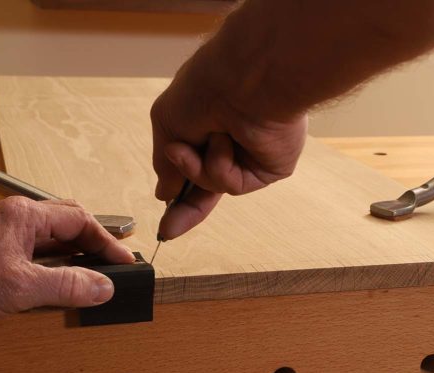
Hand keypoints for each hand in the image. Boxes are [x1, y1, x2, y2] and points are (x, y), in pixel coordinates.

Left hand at [0, 197, 134, 327]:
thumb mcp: (19, 287)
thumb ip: (66, 285)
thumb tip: (102, 287)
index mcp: (25, 216)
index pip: (81, 220)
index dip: (107, 242)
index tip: (124, 262)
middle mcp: (16, 219)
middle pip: (69, 225)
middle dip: (95, 245)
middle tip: (113, 266)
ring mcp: (4, 234)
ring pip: (53, 239)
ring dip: (76, 256)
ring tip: (94, 276)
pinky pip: (37, 252)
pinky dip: (56, 265)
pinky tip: (61, 282)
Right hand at [151, 52, 307, 239]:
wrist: (245, 81)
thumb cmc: (205, 89)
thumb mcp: (168, 123)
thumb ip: (166, 162)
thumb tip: (164, 193)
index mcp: (208, 125)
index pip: (192, 163)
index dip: (177, 186)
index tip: (165, 207)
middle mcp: (232, 142)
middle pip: (207, 186)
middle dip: (187, 208)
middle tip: (169, 230)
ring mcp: (252, 156)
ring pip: (215, 185)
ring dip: (198, 168)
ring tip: (201, 140)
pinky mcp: (269, 169)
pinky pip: (234, 185)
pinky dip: (221, 167)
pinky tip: (226, 142)